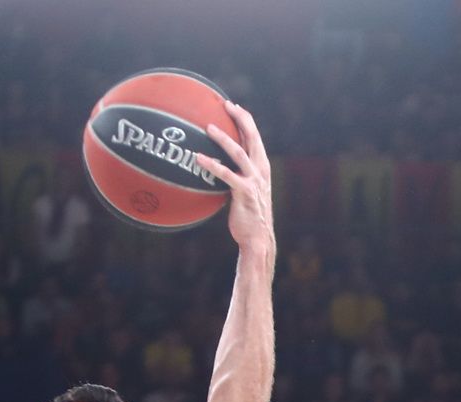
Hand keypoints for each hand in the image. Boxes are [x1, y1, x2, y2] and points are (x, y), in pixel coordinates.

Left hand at [195, 102, 274, 255]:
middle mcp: (261, 170)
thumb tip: (218, 166)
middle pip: (252, 137)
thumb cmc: (248, 215)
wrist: (257, 237)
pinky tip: (198, 158)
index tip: (233, 106)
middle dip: (240, 118)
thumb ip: (238, 175)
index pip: (255, 137)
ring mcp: (254, 180)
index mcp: (262, 167)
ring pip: (239, 152)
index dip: (245, 119)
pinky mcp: (244, 192)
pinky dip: (212, 164)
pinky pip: (226, 174)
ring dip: (223, 138)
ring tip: (208, 127)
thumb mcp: (246, 190)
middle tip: (225, 104)